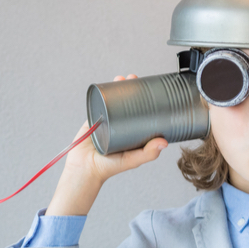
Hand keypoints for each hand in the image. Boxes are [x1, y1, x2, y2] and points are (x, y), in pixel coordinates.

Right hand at [46, 75, 167, 215]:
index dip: (146, 100)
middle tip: (134, 79)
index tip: (150, 89)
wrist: (84, 168)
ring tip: (121, 79)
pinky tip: (106, 85)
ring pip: (113, 100)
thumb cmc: (109, 167)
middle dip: (132, 89)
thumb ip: (148, 153)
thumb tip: (164, 142)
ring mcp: (107, 120)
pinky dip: (102, 93)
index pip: (142, 112)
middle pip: (128, 102)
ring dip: (117, 88)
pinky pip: (98, 103)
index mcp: (133, 132)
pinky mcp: (94, 118)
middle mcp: (121, 124)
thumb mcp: (132, 160)